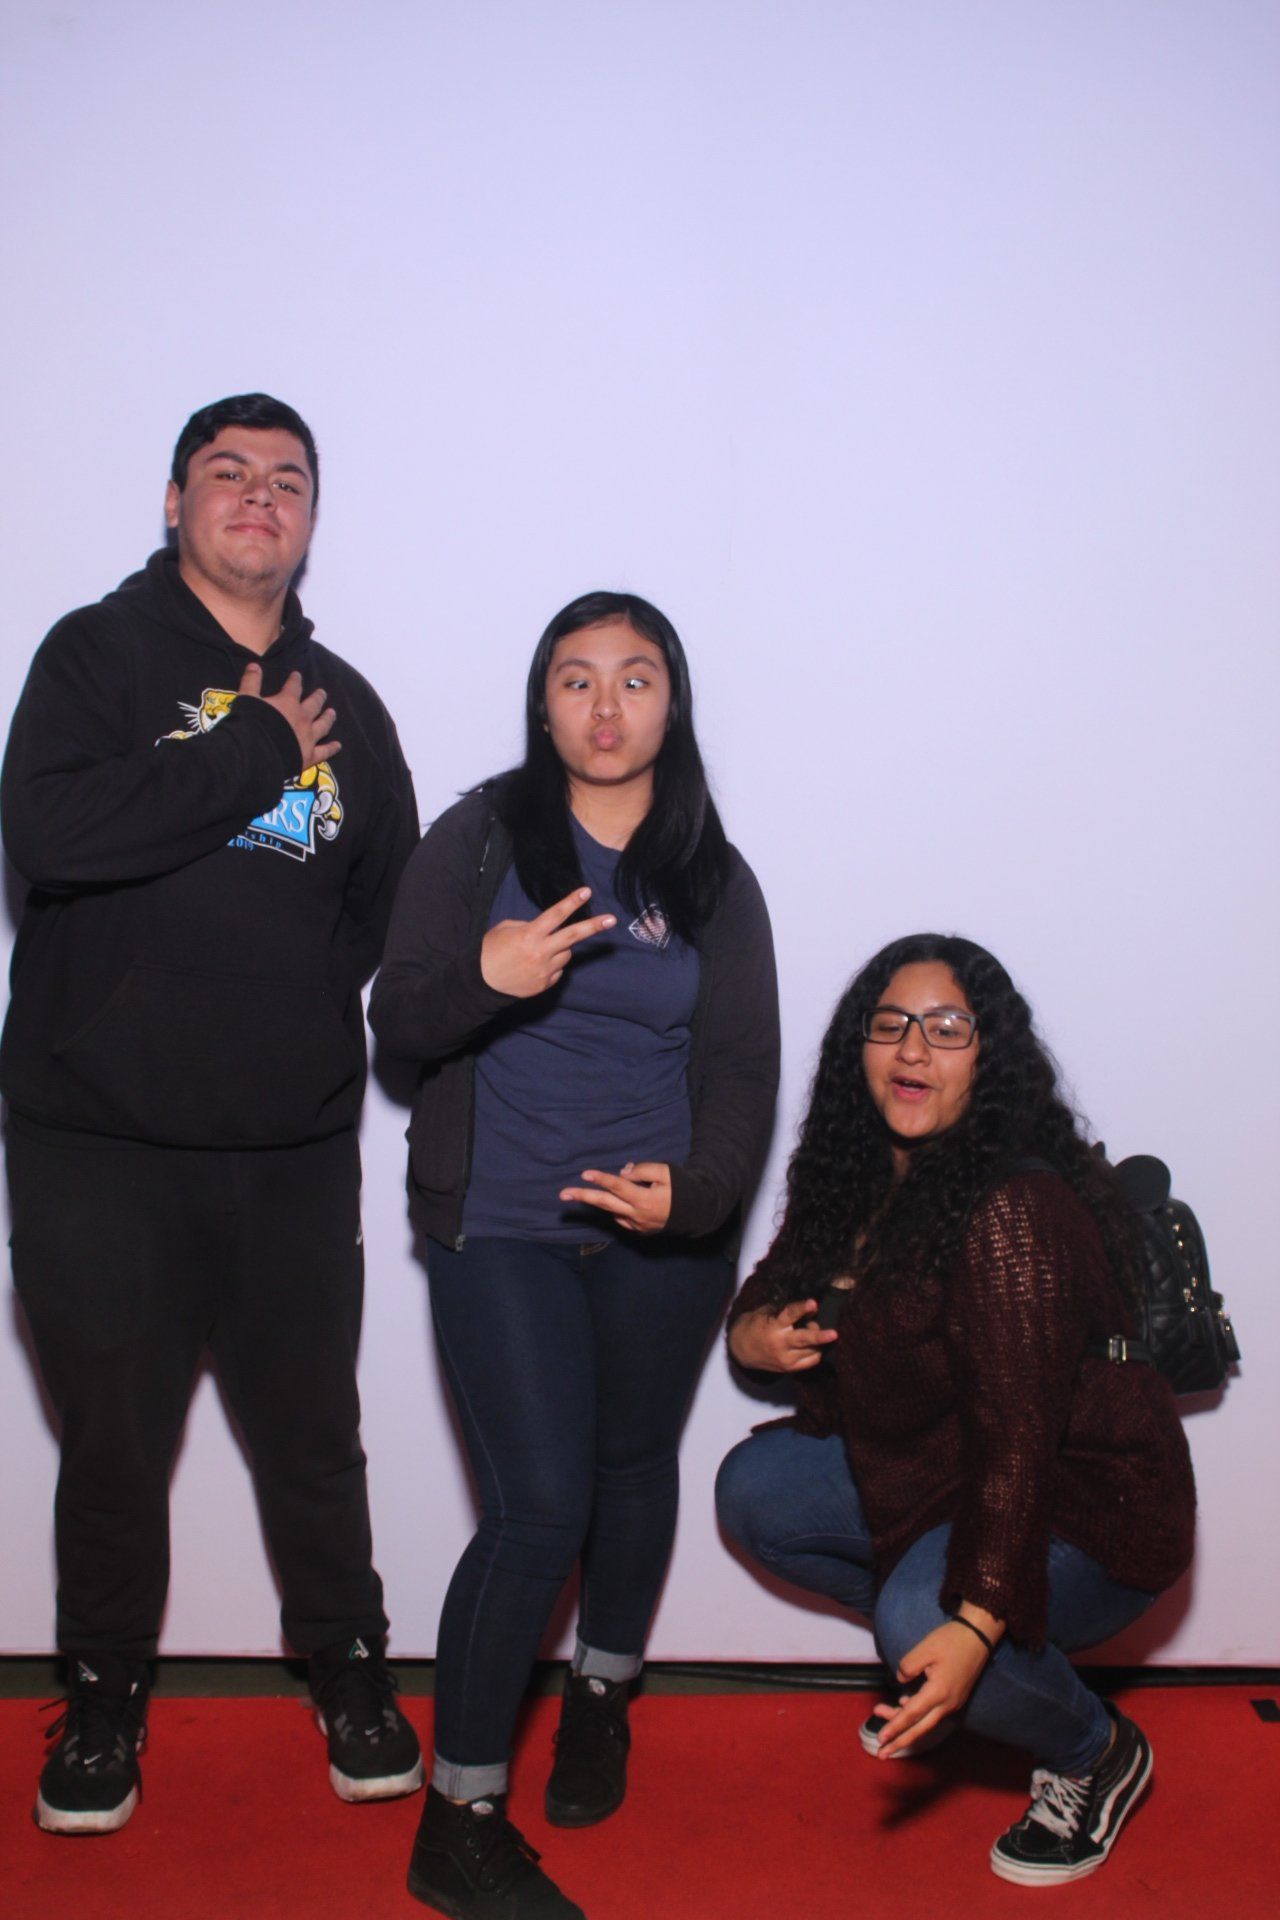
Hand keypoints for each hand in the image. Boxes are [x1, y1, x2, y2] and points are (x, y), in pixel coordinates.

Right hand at [238, 662, 339, 772]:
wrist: (257, 753)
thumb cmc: (251, 724)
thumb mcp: (247, 699)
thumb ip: (251, 682)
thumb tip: (254, 665)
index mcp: (288, 703)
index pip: (293, 687)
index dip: (295, 680)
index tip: (297, 675)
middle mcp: (302, 718)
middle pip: (313, 704)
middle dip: (317, 697)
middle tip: (322, 692)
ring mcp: (308, 737)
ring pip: (323, 725)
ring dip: (328, 718)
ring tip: (332, 713)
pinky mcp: (310, 755)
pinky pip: (324, 751)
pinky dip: (331, 748)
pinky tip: (338, 746)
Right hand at [480, 887, 615, 997]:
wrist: (481, 982)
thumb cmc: (491, 951)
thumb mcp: (505, 929)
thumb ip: (528, 925)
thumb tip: (547, 928)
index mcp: (529, 935)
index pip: (555, 915)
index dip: (571, 902)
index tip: (586, 891)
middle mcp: (540, 952)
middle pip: (573, 936)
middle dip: (594, 927)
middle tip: (612, 920)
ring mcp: (544, 970)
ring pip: (565, 954)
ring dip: (558, 949)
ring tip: (535, 954)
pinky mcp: (545, 985)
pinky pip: (557, 970)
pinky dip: (550, 966)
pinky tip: (532, 968)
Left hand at [559, 1161, 672, 1232]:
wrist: (697, 1212)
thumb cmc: (681, 1187)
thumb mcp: (665, 1172)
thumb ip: (642, 1171)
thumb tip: (622, 1173)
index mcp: (644, 1200)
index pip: (618, 1186)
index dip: (601, 1179)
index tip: (584, 1173)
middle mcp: (637, 1215)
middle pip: (605, 1204)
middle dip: (584, 1197)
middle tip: (562, 1194)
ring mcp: (637, 1225)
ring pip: (611, 1212)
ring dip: (595, 1203)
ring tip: (577, 1194)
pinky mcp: (639, 1230)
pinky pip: (621, 1218)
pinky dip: (614, 1209)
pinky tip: (611, 1202)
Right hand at [727, 1299, 838, 1371]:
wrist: (741, 1349)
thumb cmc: (754, 1325)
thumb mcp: (765, 1312)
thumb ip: (785, 1310)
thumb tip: (810, 1307)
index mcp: (772, 1326)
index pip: (789, 1315)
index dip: (801, 1308)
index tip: (813, 1303)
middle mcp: (780, 1344)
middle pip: (804, 1340)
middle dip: (819, 1336)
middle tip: (834, 1333)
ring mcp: (785, 1359)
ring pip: (811, 1350)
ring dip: (818, 1339)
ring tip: (812, 1328)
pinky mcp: (789, 1369)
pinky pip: (811, 1361)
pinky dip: (816, 1352)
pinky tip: (814, 1344)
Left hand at [871, 1610, 1000, 1756]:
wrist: (978, 1635)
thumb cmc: (951, 1640)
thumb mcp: (924, 1649)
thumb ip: (907, 1667)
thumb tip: (901, 1681)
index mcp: (938, 1693)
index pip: (911, 1715)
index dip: (894, 1726)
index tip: (880, 1738)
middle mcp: (947, 1704)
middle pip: (920, 1728)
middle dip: (900, 1742)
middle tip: (882, 1753)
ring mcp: (952, 1702)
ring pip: (926, 1721)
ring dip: (905, 1723)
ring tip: (881, 1712)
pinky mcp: (954, 1697)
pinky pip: (933, 1712)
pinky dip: (917, 1714)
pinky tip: (903, 1704)